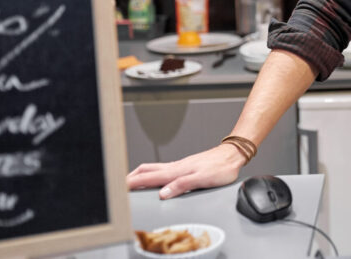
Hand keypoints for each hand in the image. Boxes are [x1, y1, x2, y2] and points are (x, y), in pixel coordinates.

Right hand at [126, 143, 245, 198]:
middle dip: (131, 178)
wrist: (233, 155)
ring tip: (130, 181)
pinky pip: (162, 169)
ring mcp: (179, 165)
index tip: (118, 187)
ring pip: (153, 168)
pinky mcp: (185, 166)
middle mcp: (175, 167)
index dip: (132, 183)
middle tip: (118, 185)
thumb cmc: (221, 167)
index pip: (149, 178)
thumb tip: (163, 193)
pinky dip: (151, 173)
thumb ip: (182, 185)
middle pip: (146, 171)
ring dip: (140, 174)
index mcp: (176, 171)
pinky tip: (154, 177)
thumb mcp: (202, 179)